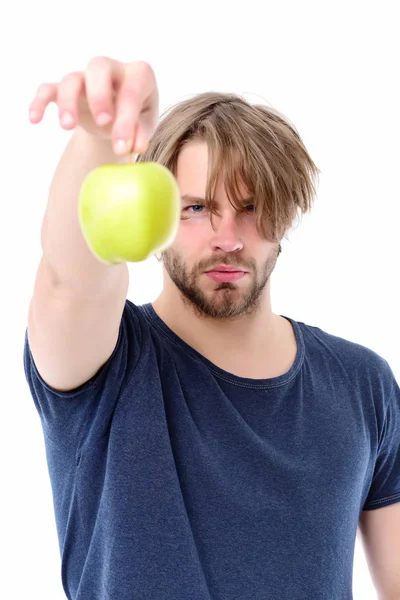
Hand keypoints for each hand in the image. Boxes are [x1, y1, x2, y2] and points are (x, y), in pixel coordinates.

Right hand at [28, 57, 158, 155]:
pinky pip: (48, 88)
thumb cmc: (136, 120)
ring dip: (68, 102)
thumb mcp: (144, 127)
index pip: (132, 90)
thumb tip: (133, 146)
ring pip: (71, 79)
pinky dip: (40, 101)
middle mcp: (111, 69)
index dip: (127, 119)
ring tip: (67, 127)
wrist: (116, 120)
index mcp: (138, 75)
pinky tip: (35, 119)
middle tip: (102, 121)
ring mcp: (85, 77)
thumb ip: (140, 134)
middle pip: (98, 66)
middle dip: (99, 94)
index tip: (122, 147)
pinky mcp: (64, 88)